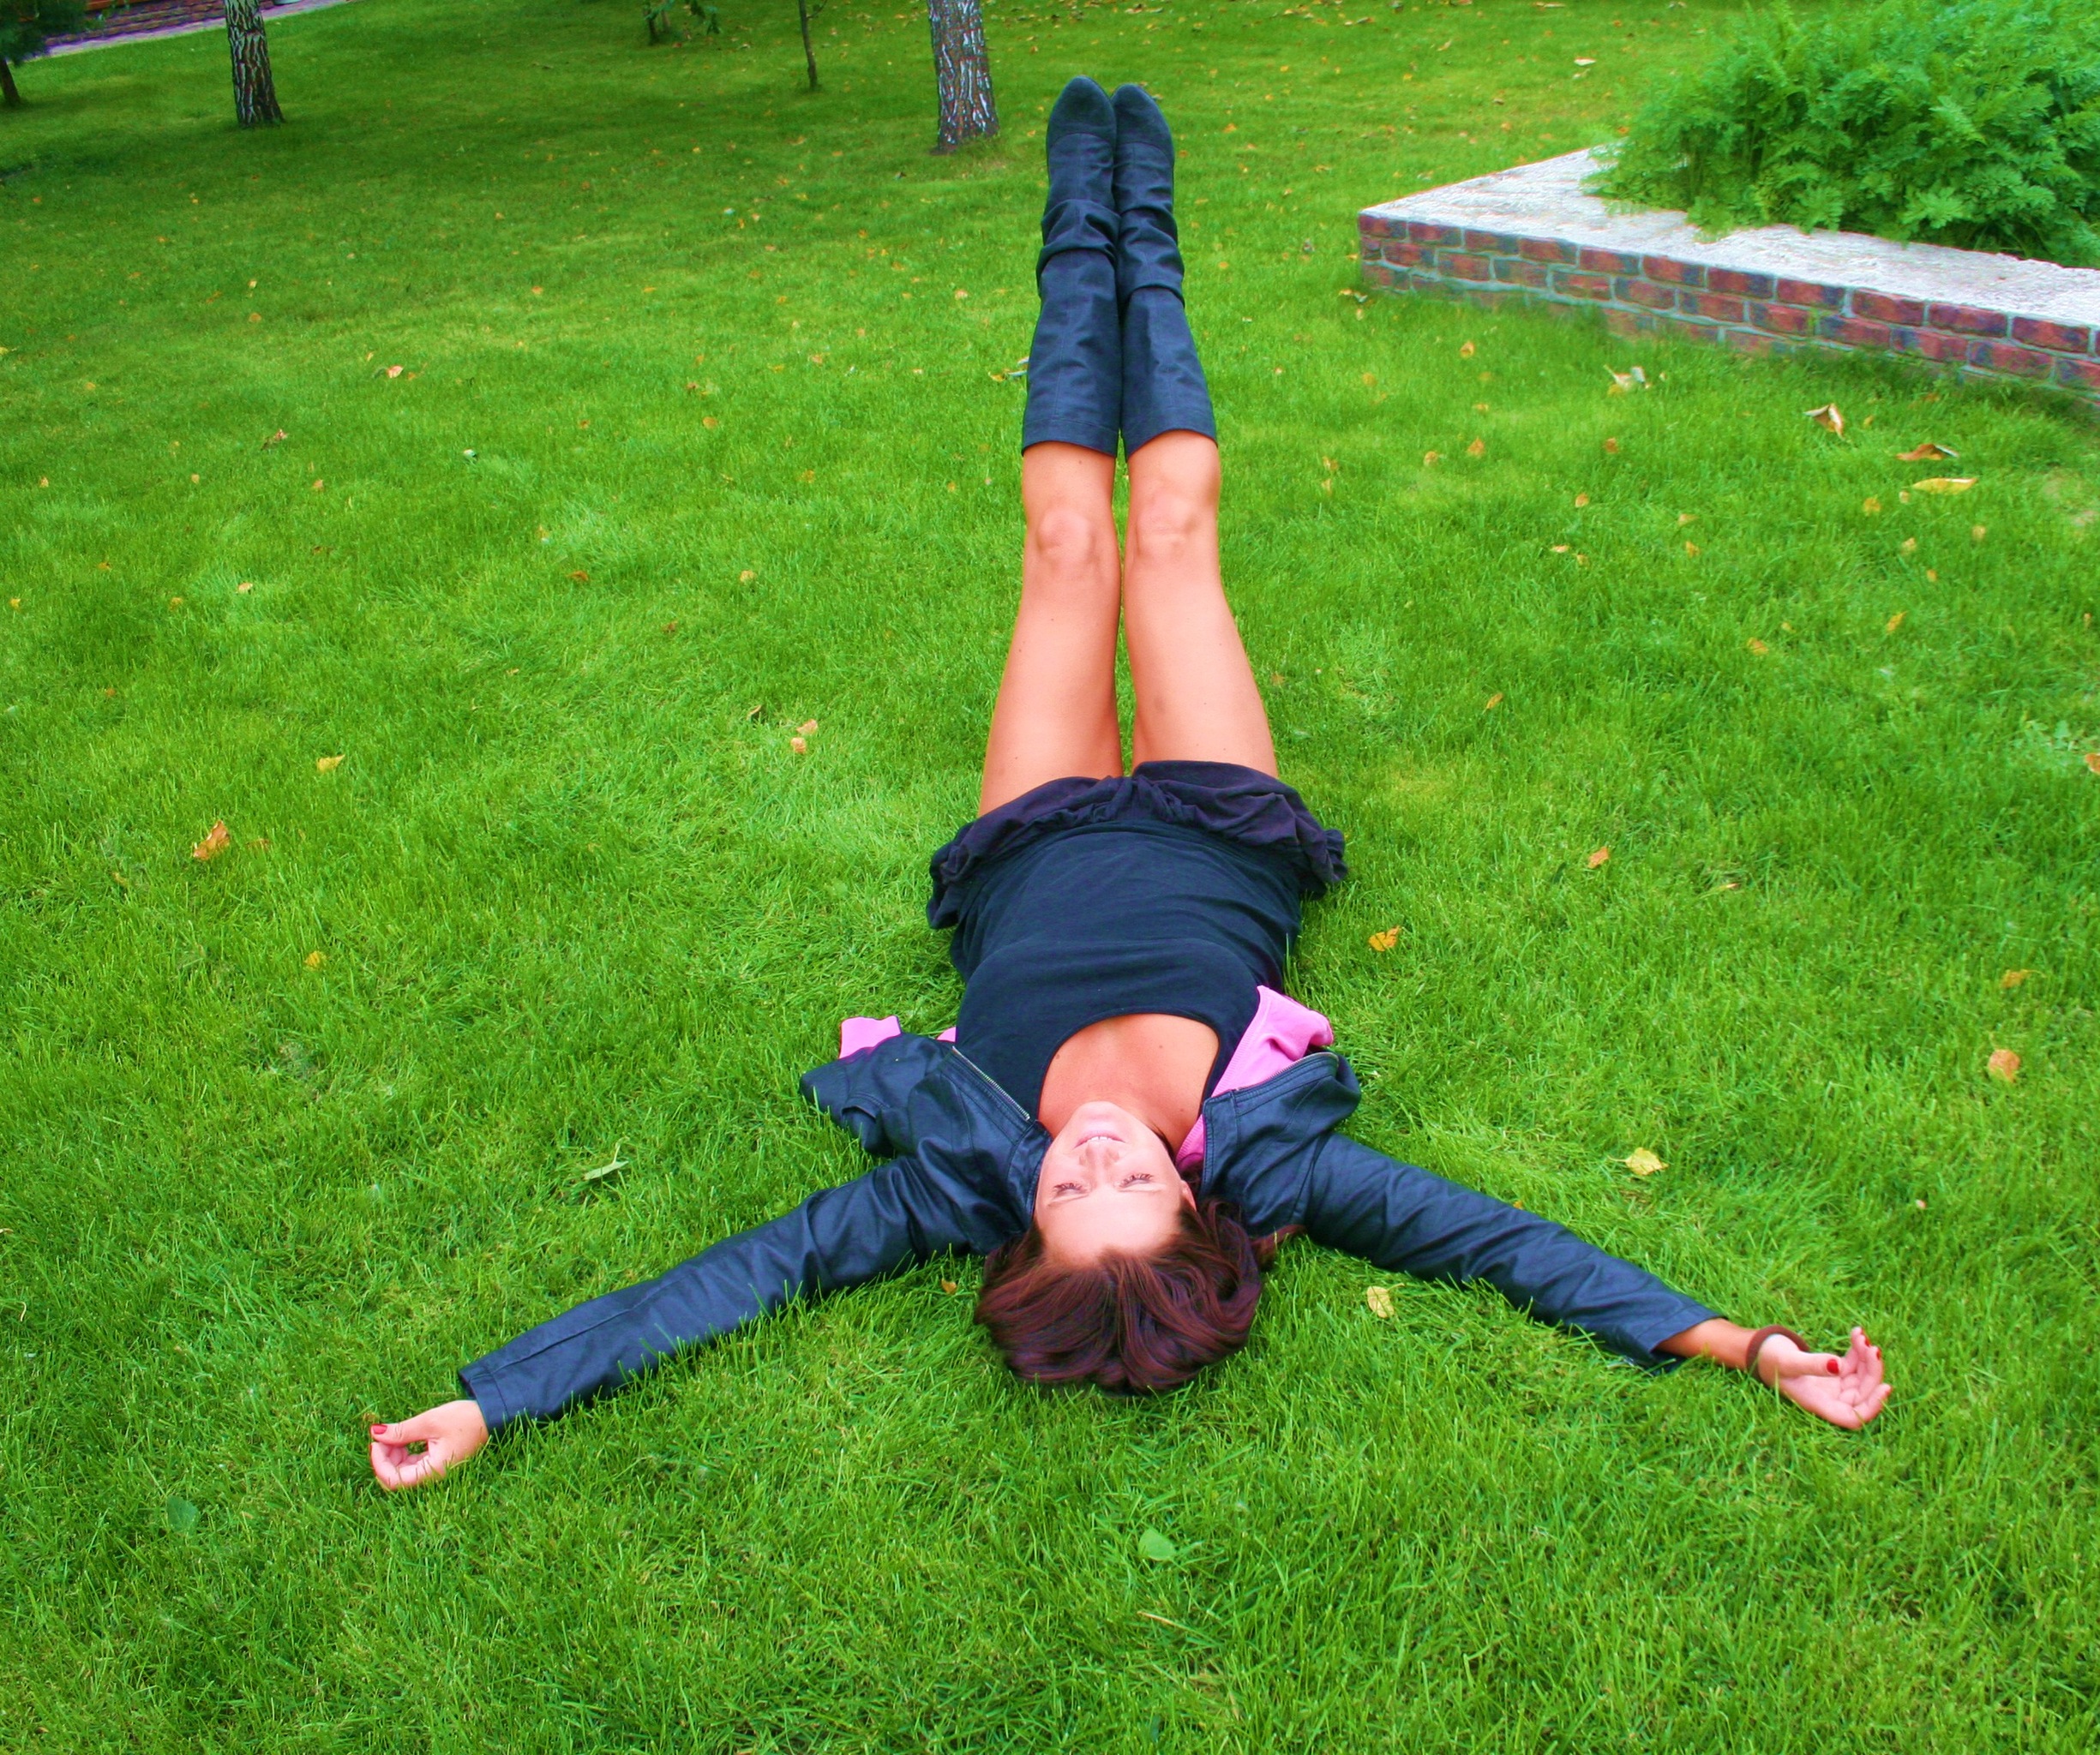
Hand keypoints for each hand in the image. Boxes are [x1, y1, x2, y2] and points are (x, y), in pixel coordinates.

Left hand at [369, 1398, 488, 1490]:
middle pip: (396, 1477)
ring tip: (394, 1432)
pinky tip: (404, 1437)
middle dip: (385, 1458)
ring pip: (403, 1470)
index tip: (376, 1442)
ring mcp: (435, 1470)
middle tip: (383, 1435)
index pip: (394, 1480)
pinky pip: (413, 1463)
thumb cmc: (465, 1419)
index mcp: (432, 1471)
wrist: (493, 1416)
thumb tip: (376, 1434)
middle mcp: (433, 1476)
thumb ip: (401, 1431)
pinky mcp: (438, 1462)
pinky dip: (404, 1452)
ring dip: (393, 1454)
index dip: (379, 1464)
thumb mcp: (430, 1422)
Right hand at [1757, 1327, 1889, 1429]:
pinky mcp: (1833, 1372)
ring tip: (1860, 1335)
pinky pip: (1854, 1365)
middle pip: (1863, 1394)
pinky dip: (1858, 1350)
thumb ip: (1813, 1365)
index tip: (1885, 1386)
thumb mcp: (1789, 1360)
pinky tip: (1856, 1332)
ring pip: (1862, 1378)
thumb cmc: (1768, 1358)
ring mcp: (1832, 1386)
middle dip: (1872, 1371)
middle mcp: (1829, 1399)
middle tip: (1871, 1346)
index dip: (1873, 1407)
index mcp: (1819, 1404)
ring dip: (1866, 1358)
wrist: (1756, 1349)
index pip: (1854, 1417)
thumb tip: (1838, 1366)